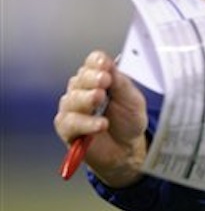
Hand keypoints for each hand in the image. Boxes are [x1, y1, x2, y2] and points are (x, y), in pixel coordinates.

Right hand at [53, 50, 147, 187]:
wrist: (127, 148)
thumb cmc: (128, 120)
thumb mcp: (132, 99)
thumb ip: (120, 81)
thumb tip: (108, 63)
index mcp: (99, 78)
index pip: (92, 63)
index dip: (97, 62)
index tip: (105, 63)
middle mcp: (82, 90)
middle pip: (80, 78)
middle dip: (92, 79)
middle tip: (104, 81)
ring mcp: (73, 109)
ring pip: (72, 98)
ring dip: (87, 98)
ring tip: (100, 99)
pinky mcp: (67, 129)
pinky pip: (70, 122)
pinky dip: (85, 123)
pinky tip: (100, 124)